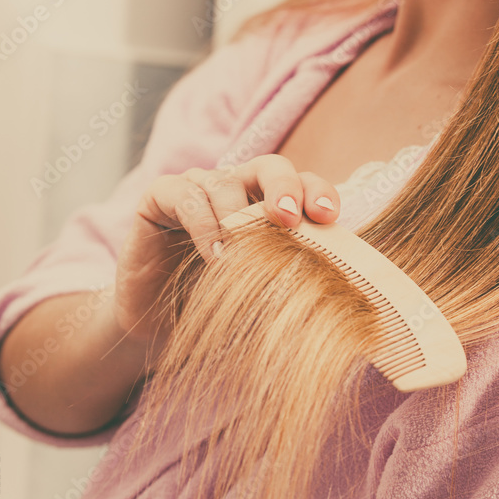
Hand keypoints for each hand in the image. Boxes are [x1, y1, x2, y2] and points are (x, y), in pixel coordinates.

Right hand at [112, 155, 340, 346]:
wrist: (158, 332)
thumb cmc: (218, 310)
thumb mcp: (264, 294)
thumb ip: (294, 278)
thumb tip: (340, 285)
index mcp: (268, 204)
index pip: (302, 183)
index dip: (318, 191)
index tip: (329, 216)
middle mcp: (235, 188)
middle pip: (270, 166)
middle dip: (284, 187)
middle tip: (290, 218)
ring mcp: (197, 188)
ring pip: (226, 182)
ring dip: (238, 216)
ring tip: (243, 256)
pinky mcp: (159, 197)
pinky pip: (186, 197)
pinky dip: (204, 225)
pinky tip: (215, 258)